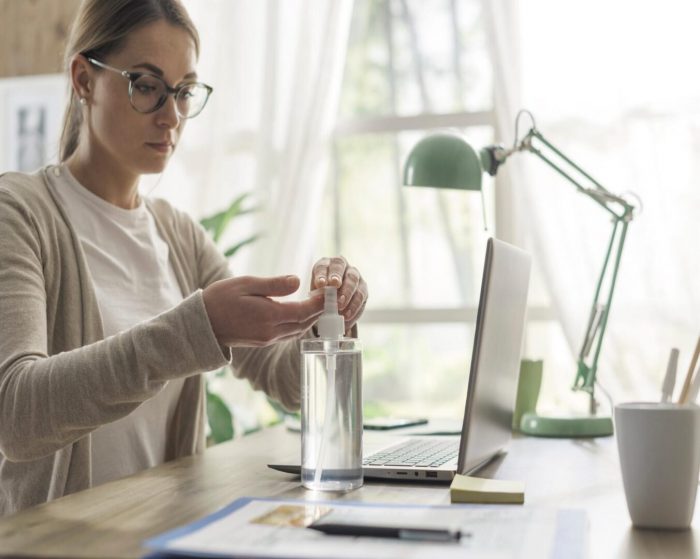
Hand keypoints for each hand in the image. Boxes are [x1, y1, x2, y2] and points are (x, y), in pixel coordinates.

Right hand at [203, 275, 324, 346]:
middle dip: (318, 311)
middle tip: (329, 297)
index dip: (319, 303)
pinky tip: (301, 314)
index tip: (329, 293)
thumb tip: (297, 280)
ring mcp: (267, 339)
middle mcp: (270, 331)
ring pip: (298, 331)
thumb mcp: (247, 284)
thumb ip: (274, 285)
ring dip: (310, 319)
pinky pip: (288, 335)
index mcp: (268, 316)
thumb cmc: (221, 298)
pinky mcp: (263, 341)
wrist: (202, 324)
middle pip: (304, 323)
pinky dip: (299, 325)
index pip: (303, 311)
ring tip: (318, 304)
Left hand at [310, 256, 367, 333]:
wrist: (332, 307)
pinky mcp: (363, 289)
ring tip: (340, 307)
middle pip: (340, 267)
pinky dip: (354, 307)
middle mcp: (342, 266)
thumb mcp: (316, 297)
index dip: (322, 274)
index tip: (320, 284)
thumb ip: (317, 297)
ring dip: (347, 294)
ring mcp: (355, 276)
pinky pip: (362, 297)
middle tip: (334, 289)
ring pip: (354, 281)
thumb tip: (321, 299)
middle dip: (337, 278)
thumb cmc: (320, 299)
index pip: (323, 266)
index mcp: (326, 265)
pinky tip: (347, 316)